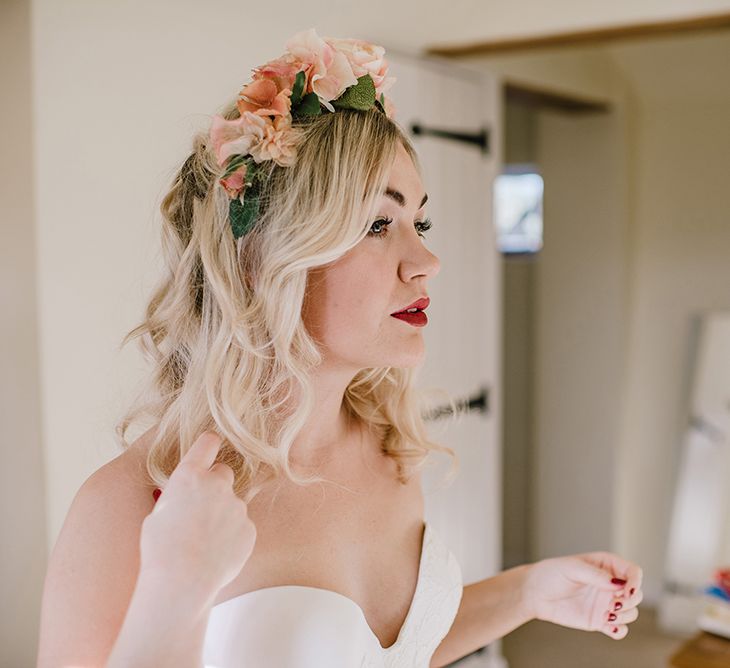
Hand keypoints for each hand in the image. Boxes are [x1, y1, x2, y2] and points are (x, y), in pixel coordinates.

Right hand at [139, 431, 256, 598]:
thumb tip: (187, 498)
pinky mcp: (249, 528)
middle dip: (215, 484)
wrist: (182, 580)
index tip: (211, 444)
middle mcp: (217, 485)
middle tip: (202, 508)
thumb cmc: (161, 549)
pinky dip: (231, 537)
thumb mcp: (159, 513)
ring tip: (204, 542)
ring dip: (222, 516)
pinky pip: (241, 527)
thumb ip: (180, 497)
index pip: (207, 444)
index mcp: (189, 476)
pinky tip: (215, 554)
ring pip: (232, 505)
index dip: (209, 444)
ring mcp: (237, 506)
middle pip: (224, 473)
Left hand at [522, 552, 643, 638]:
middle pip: (636, 594)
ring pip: (631, 612)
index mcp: (606, 565)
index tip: (627, 591)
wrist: (535, 594)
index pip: (632, 572)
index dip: (635, 581)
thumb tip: (618, 584)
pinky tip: (609, 627)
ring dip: (625, 616)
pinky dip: (620, 630)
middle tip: (613, 604)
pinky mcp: (600, 620)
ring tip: (607, 615)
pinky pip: (620, 629)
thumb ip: (595, 575)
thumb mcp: (572, 568)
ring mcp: (606, 603)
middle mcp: (609, 585)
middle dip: (630, 601)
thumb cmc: (551, 574)